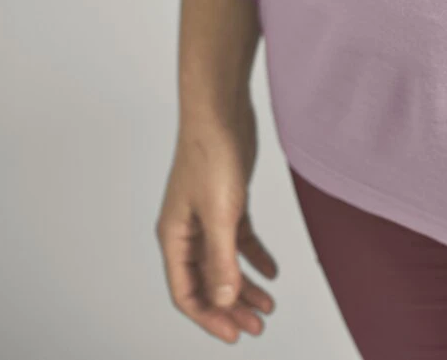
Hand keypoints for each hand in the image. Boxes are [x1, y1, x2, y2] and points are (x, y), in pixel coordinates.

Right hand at [157, 97, 278, 342]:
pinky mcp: (227, 203)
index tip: (235, 334)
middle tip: (258, 326)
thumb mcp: (221, 214)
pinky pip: (238, 241)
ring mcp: (207, 217)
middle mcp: (187, 231)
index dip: (210, 317)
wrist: (221, 111)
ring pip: (224, 264)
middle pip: (206, 283)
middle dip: (230, 308)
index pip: (186, 293)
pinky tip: (272, 271)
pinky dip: (254, 257)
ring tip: (268, 307)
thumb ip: (222, 260)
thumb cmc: (211, 156)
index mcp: (174, 238)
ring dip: (244, 287)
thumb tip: (224, 301)